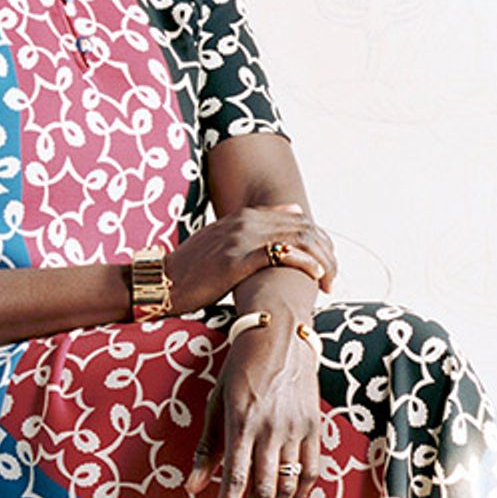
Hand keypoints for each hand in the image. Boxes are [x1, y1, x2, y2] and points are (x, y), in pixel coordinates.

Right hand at [167, 205, 333, 313]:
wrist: (161, 282)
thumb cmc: (193, 269)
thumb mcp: (223, 241)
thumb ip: (254, 230)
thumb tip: (292, 219)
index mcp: (244, 216)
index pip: (298, 219)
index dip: (318, 240)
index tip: (328, 261)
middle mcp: (245, 221)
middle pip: (303, 227)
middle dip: (325, 251)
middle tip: (335, 276)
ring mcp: (240, 238)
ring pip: (297, 238)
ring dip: (321, 259)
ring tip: (330, 280)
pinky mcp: (236, 259)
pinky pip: (280, 254)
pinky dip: (304, 262)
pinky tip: (316, 274)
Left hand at [189, 308, 322, 497]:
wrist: (281, 334)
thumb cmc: (241, 367)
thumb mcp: (216, 402)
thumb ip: (208, 448)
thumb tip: (194, 487)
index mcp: (242, 423)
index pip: (236, 481)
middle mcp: (272, 429)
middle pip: (266, 492)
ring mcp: (297, 429)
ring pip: (289, 487)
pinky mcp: (315, 427)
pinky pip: (311, 470)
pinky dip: (300, 493)